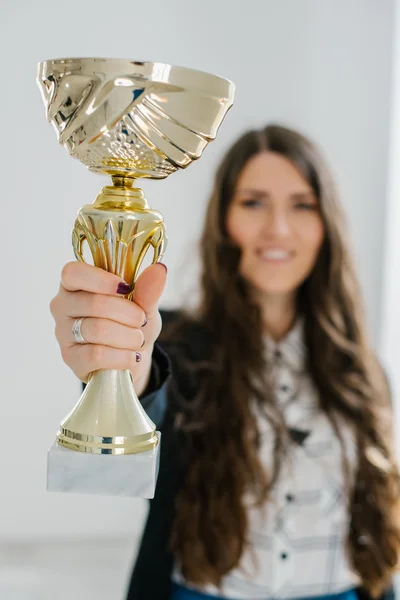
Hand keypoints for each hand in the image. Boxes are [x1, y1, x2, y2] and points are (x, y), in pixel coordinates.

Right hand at [50, 261, 166, 388]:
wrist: (131, 358)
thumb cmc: (131, 323)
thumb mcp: (144, 304)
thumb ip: (148, 288)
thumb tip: (159, 269)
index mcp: (76, 283)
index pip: (73, 273)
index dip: (99, 279)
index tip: (125, 288)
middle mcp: (63, 306)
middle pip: (93, 303)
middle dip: (127, 313)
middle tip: (141, 320)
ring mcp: (63, 333)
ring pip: (97, 330)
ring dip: (128, 336)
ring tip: (138, 339)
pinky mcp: (70, 358)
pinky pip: (96, 355)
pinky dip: (121, 356)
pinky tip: (131, 356)